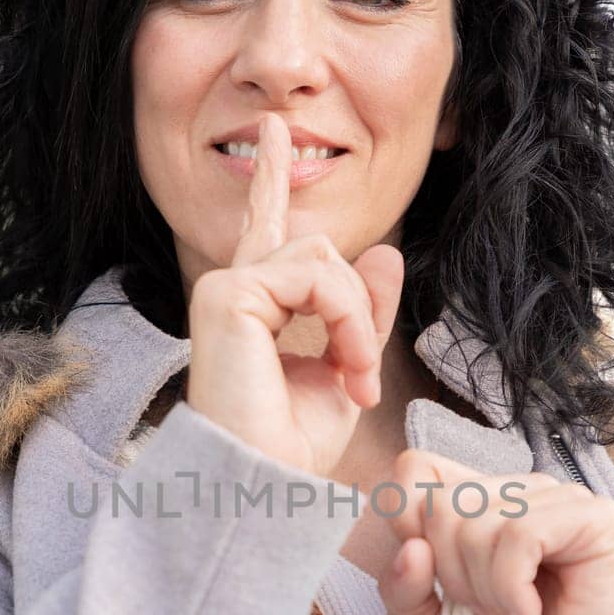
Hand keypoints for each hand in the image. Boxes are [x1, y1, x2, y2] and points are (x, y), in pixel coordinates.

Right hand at [186, 112, 403, 477]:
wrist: (266, 482)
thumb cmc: (294, 445)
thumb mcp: (347, 369)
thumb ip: (365, 312)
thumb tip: (387, 253)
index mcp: (255, 305)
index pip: (267, 229)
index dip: (271, 179)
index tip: (274, 132)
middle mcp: (234, 289)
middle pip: (321, 250)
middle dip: (358, 310)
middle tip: (360, 379)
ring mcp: (225, 287)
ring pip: (325, 259)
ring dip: (357, 321)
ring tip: (354, 378)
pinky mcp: (228, 293)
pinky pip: (318, 277)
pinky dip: (346, 321)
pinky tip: (343, 365)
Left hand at [376, 450, 613, 614]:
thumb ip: (402, 590)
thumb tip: (412, 550)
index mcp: (476, 501)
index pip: (414, 469)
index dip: (406, 520)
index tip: (430, 574)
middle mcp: (517, 491)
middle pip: (440, 506)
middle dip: (452, 578)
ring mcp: (558, 498)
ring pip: (478, 524)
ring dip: (487, 594)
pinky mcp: (594, 518)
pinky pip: (520, 536)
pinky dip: (513, 591)